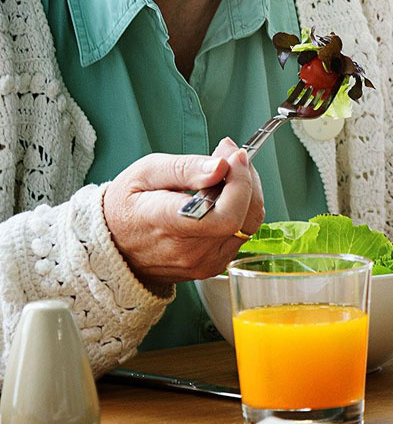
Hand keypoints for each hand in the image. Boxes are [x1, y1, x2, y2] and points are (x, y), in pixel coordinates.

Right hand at [104, 138, 265, 287]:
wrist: (112, 247)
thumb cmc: (126, 205)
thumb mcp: (145, 173)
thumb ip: (186, 168)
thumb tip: (222, 166)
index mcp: (166, 223)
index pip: (223, 215)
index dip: (240, 184)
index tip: (234, 157)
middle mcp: (188, 251)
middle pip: (243, 217)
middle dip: (247, 179)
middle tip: (231, 156)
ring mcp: (202, 263)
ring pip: (248, 225)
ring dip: (247, 193)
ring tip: (226, 172)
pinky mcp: (212, 267)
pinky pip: (240, 235)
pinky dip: (241, 210)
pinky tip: (224, 194)